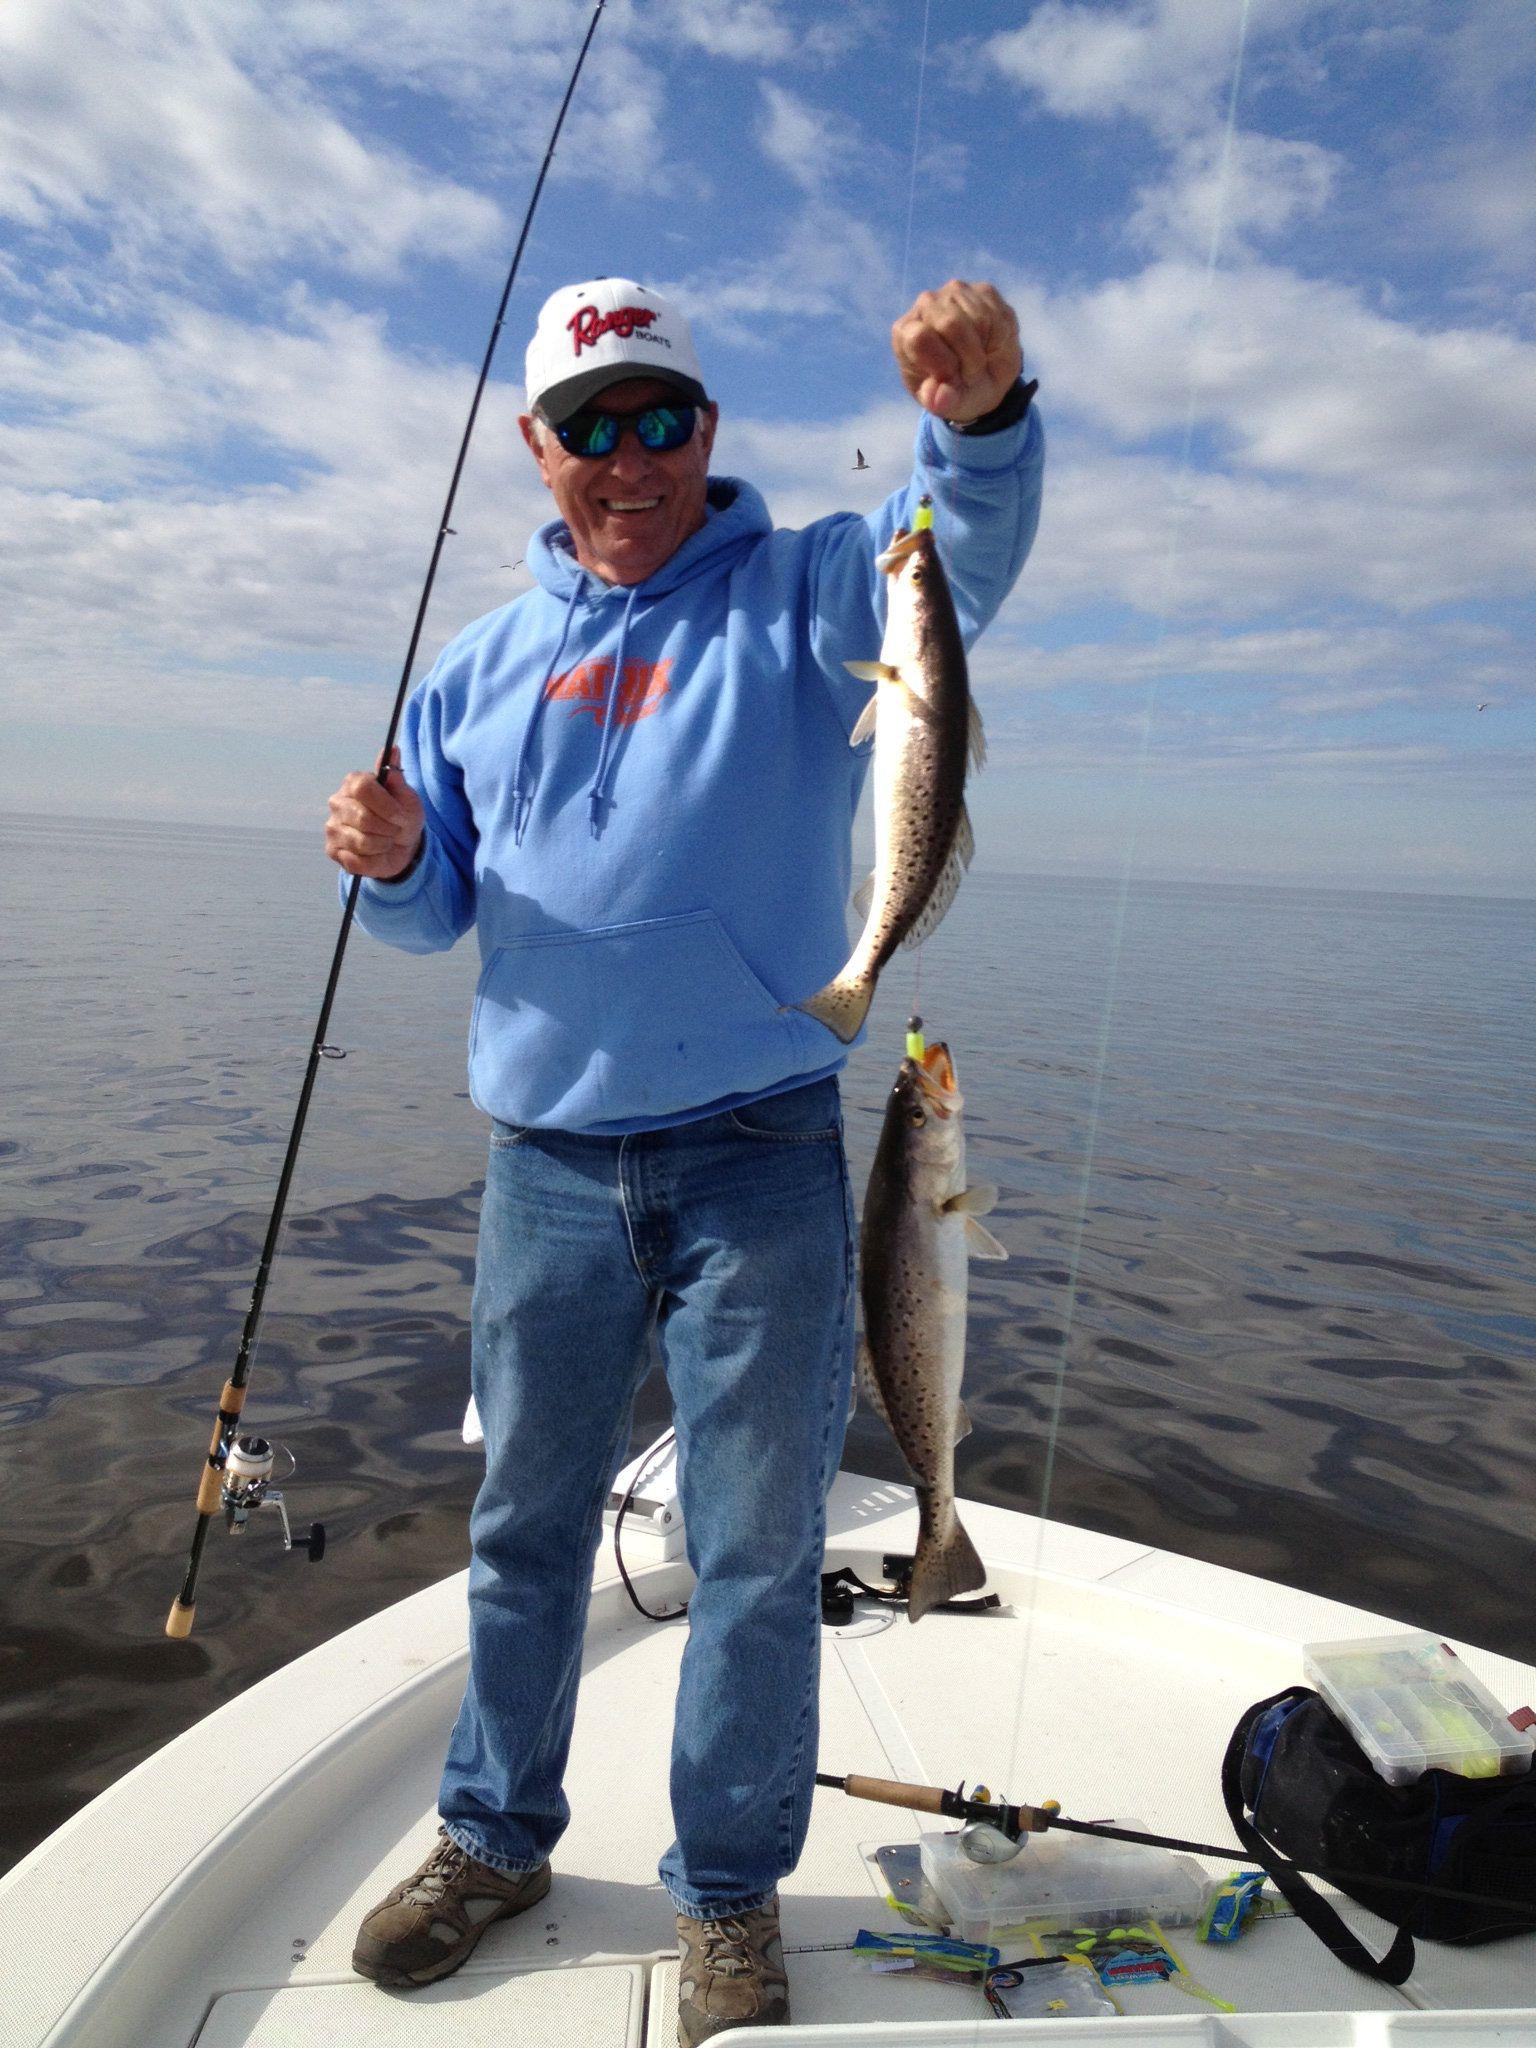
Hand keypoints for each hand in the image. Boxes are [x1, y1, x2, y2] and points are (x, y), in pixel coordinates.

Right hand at [324, 747, 424, 878]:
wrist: (402, 846)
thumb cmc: (402, 817)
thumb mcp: (407, 797)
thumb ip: (396, 776)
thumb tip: (392, 749)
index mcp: (354, 783)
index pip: (363, 787)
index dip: (386, 805)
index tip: (400, 815)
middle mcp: (337, 803)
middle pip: (363, 818)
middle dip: (388, 828)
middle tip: (395, 829)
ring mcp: (332, 827)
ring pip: (362, 842)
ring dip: (383, 845)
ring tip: (386, 840)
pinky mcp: (332, 851)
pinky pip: (357, 861)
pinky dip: (374, 861)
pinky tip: (375, 853)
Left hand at [891, 280, 1023, 422]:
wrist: (983, 380)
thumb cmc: (954, 391)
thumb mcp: (945, 405)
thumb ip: (941, 402)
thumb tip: (941, 400)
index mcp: (905, 333)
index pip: (919, 338)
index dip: (943, 364)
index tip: (952, 379)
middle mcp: (925, 305)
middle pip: (951, 324)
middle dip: (969, 358)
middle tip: (970, 374)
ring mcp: (954, 293)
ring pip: (979, 319)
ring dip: (985, 349)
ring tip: (978, 360)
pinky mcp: (983, 291)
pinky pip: (998, 316)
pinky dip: (999, 339)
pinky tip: (990, 345)